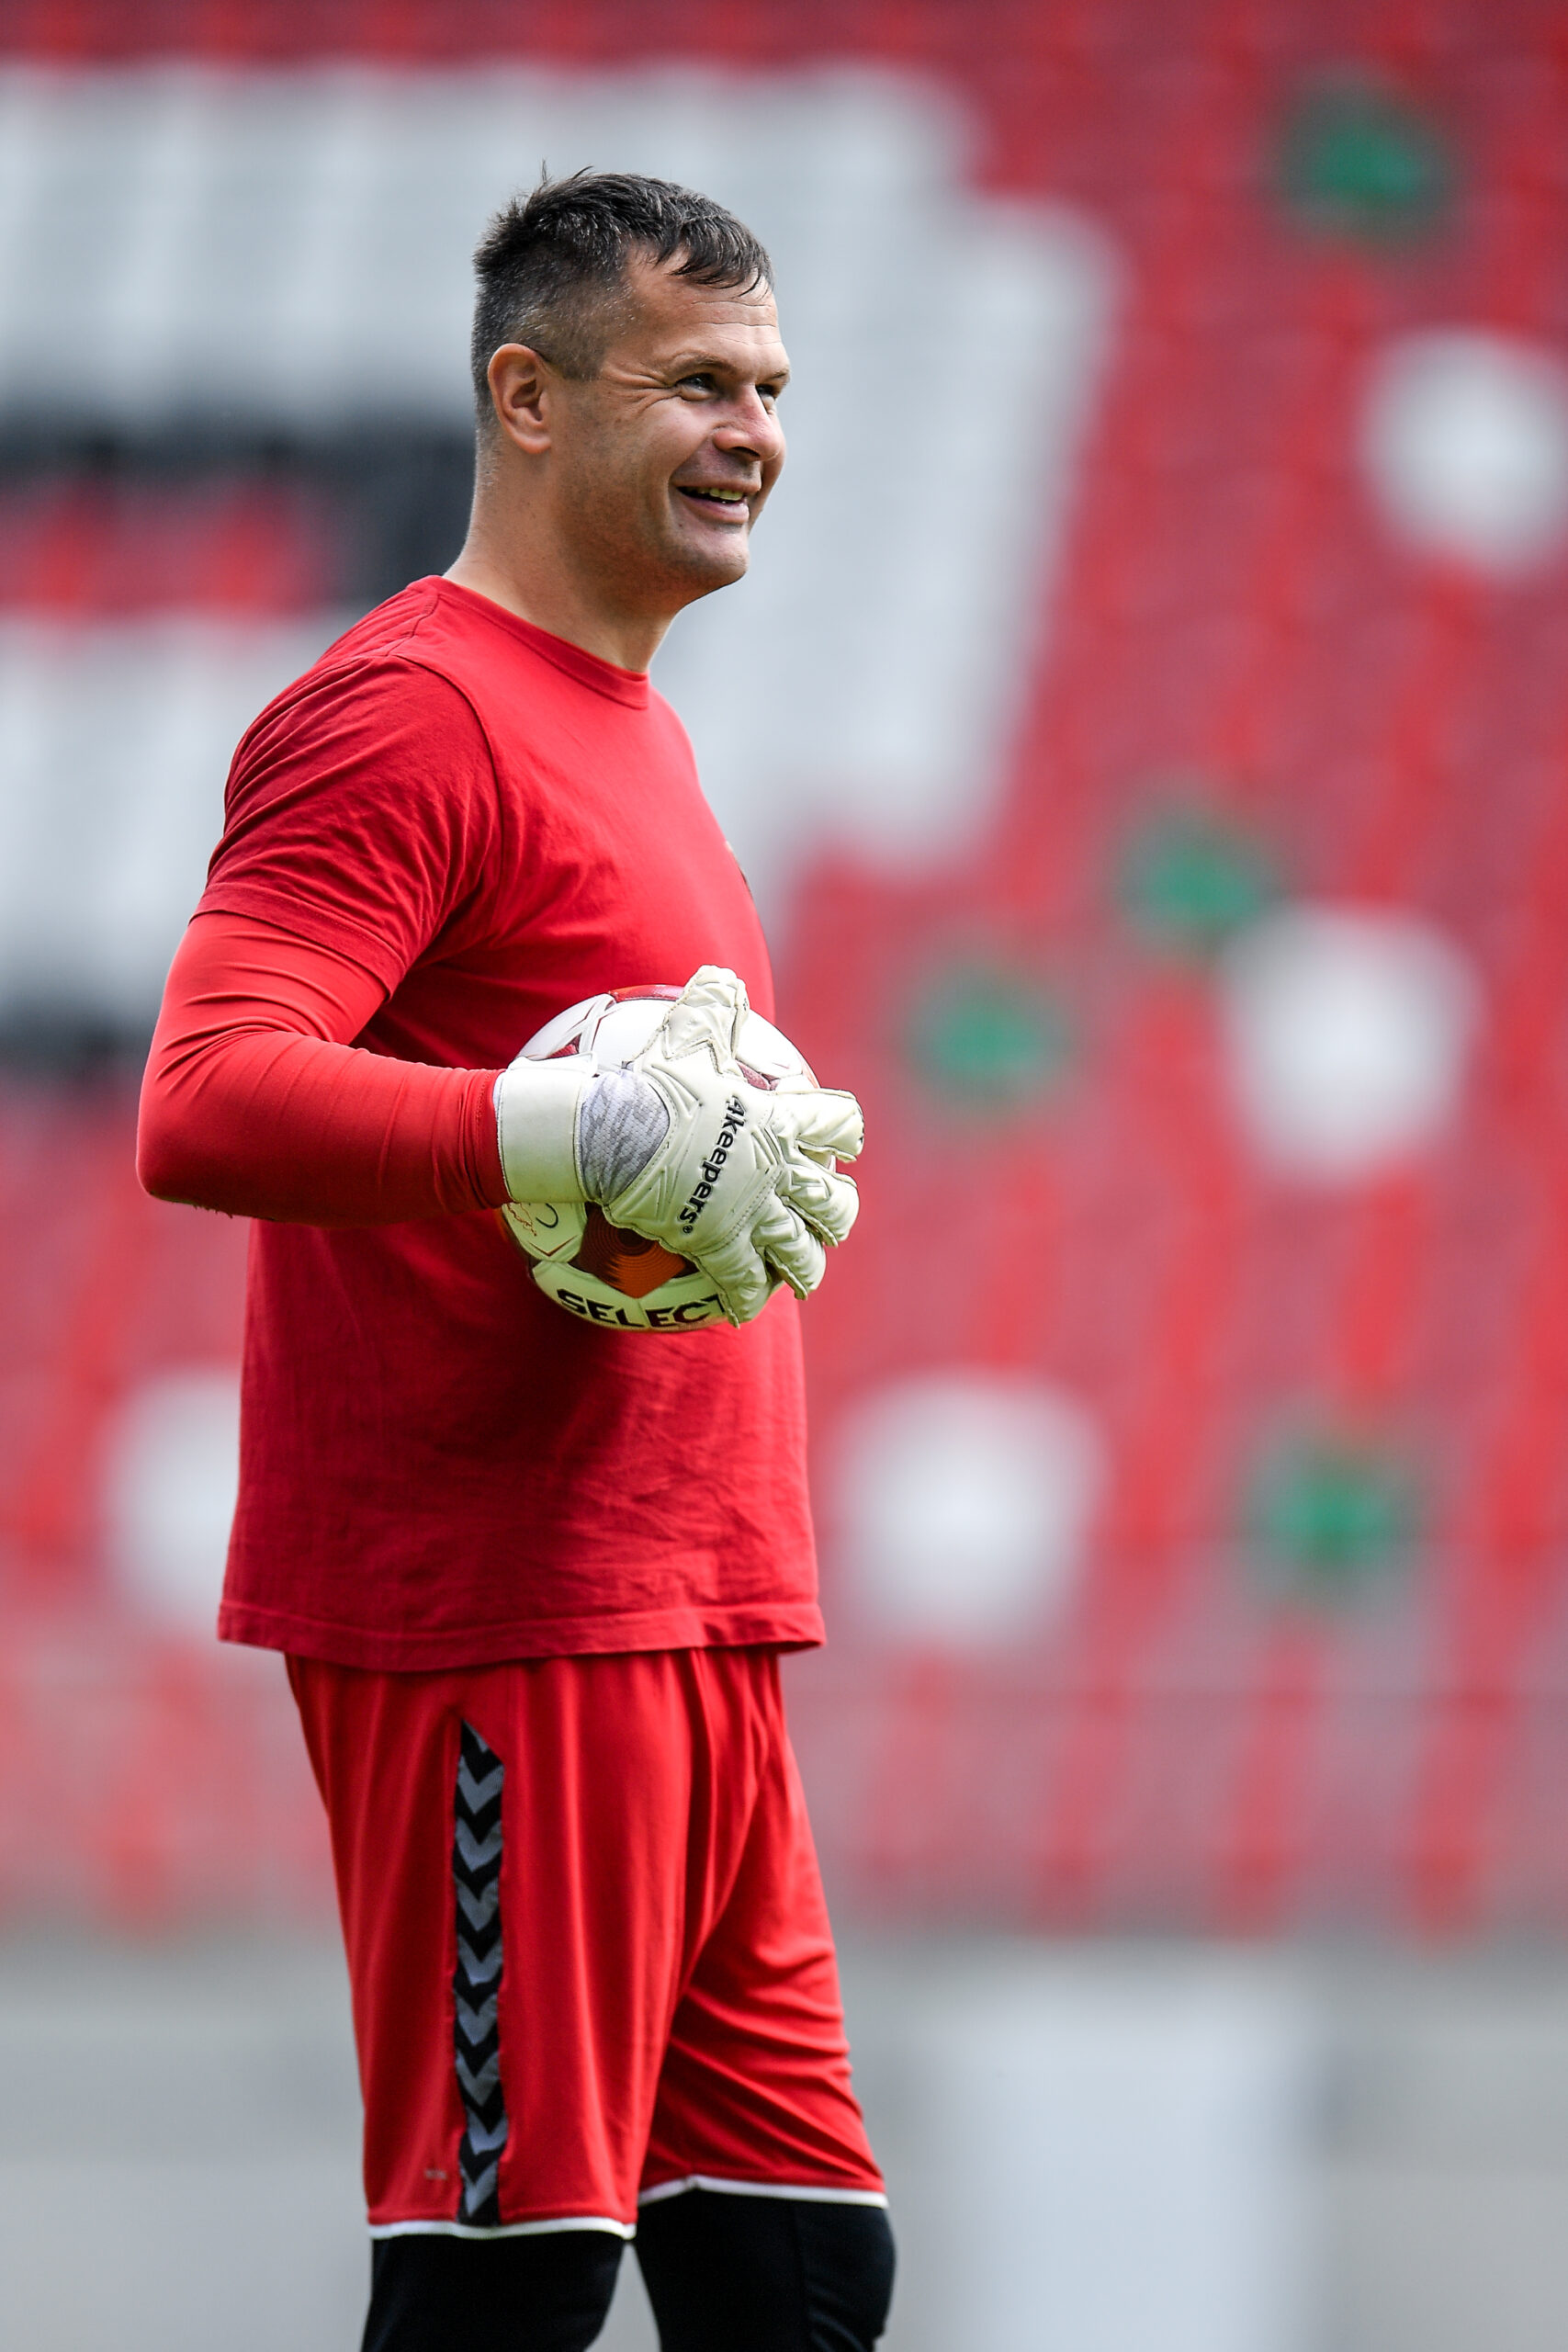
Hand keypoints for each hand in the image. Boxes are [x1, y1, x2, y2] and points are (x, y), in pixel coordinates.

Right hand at [599, 967, 861, 1324]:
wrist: (613, 1135)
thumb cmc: (649, 1081)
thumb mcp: (685, 1033)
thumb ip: (710, 1007)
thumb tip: (720, 976)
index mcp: (780, 1123)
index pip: (838, 1126)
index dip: (845, 1134)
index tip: (845, 1142)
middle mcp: (780, 1173)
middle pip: (834, 1202)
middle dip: (837, 1211)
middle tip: (830, 1216)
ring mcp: (754, 1215)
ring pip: (802, 1253)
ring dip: (805, 1264)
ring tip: (802, 1273)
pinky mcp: (722, 1249)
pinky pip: (745, 1283)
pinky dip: (746, 1296)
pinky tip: (742, 1308)